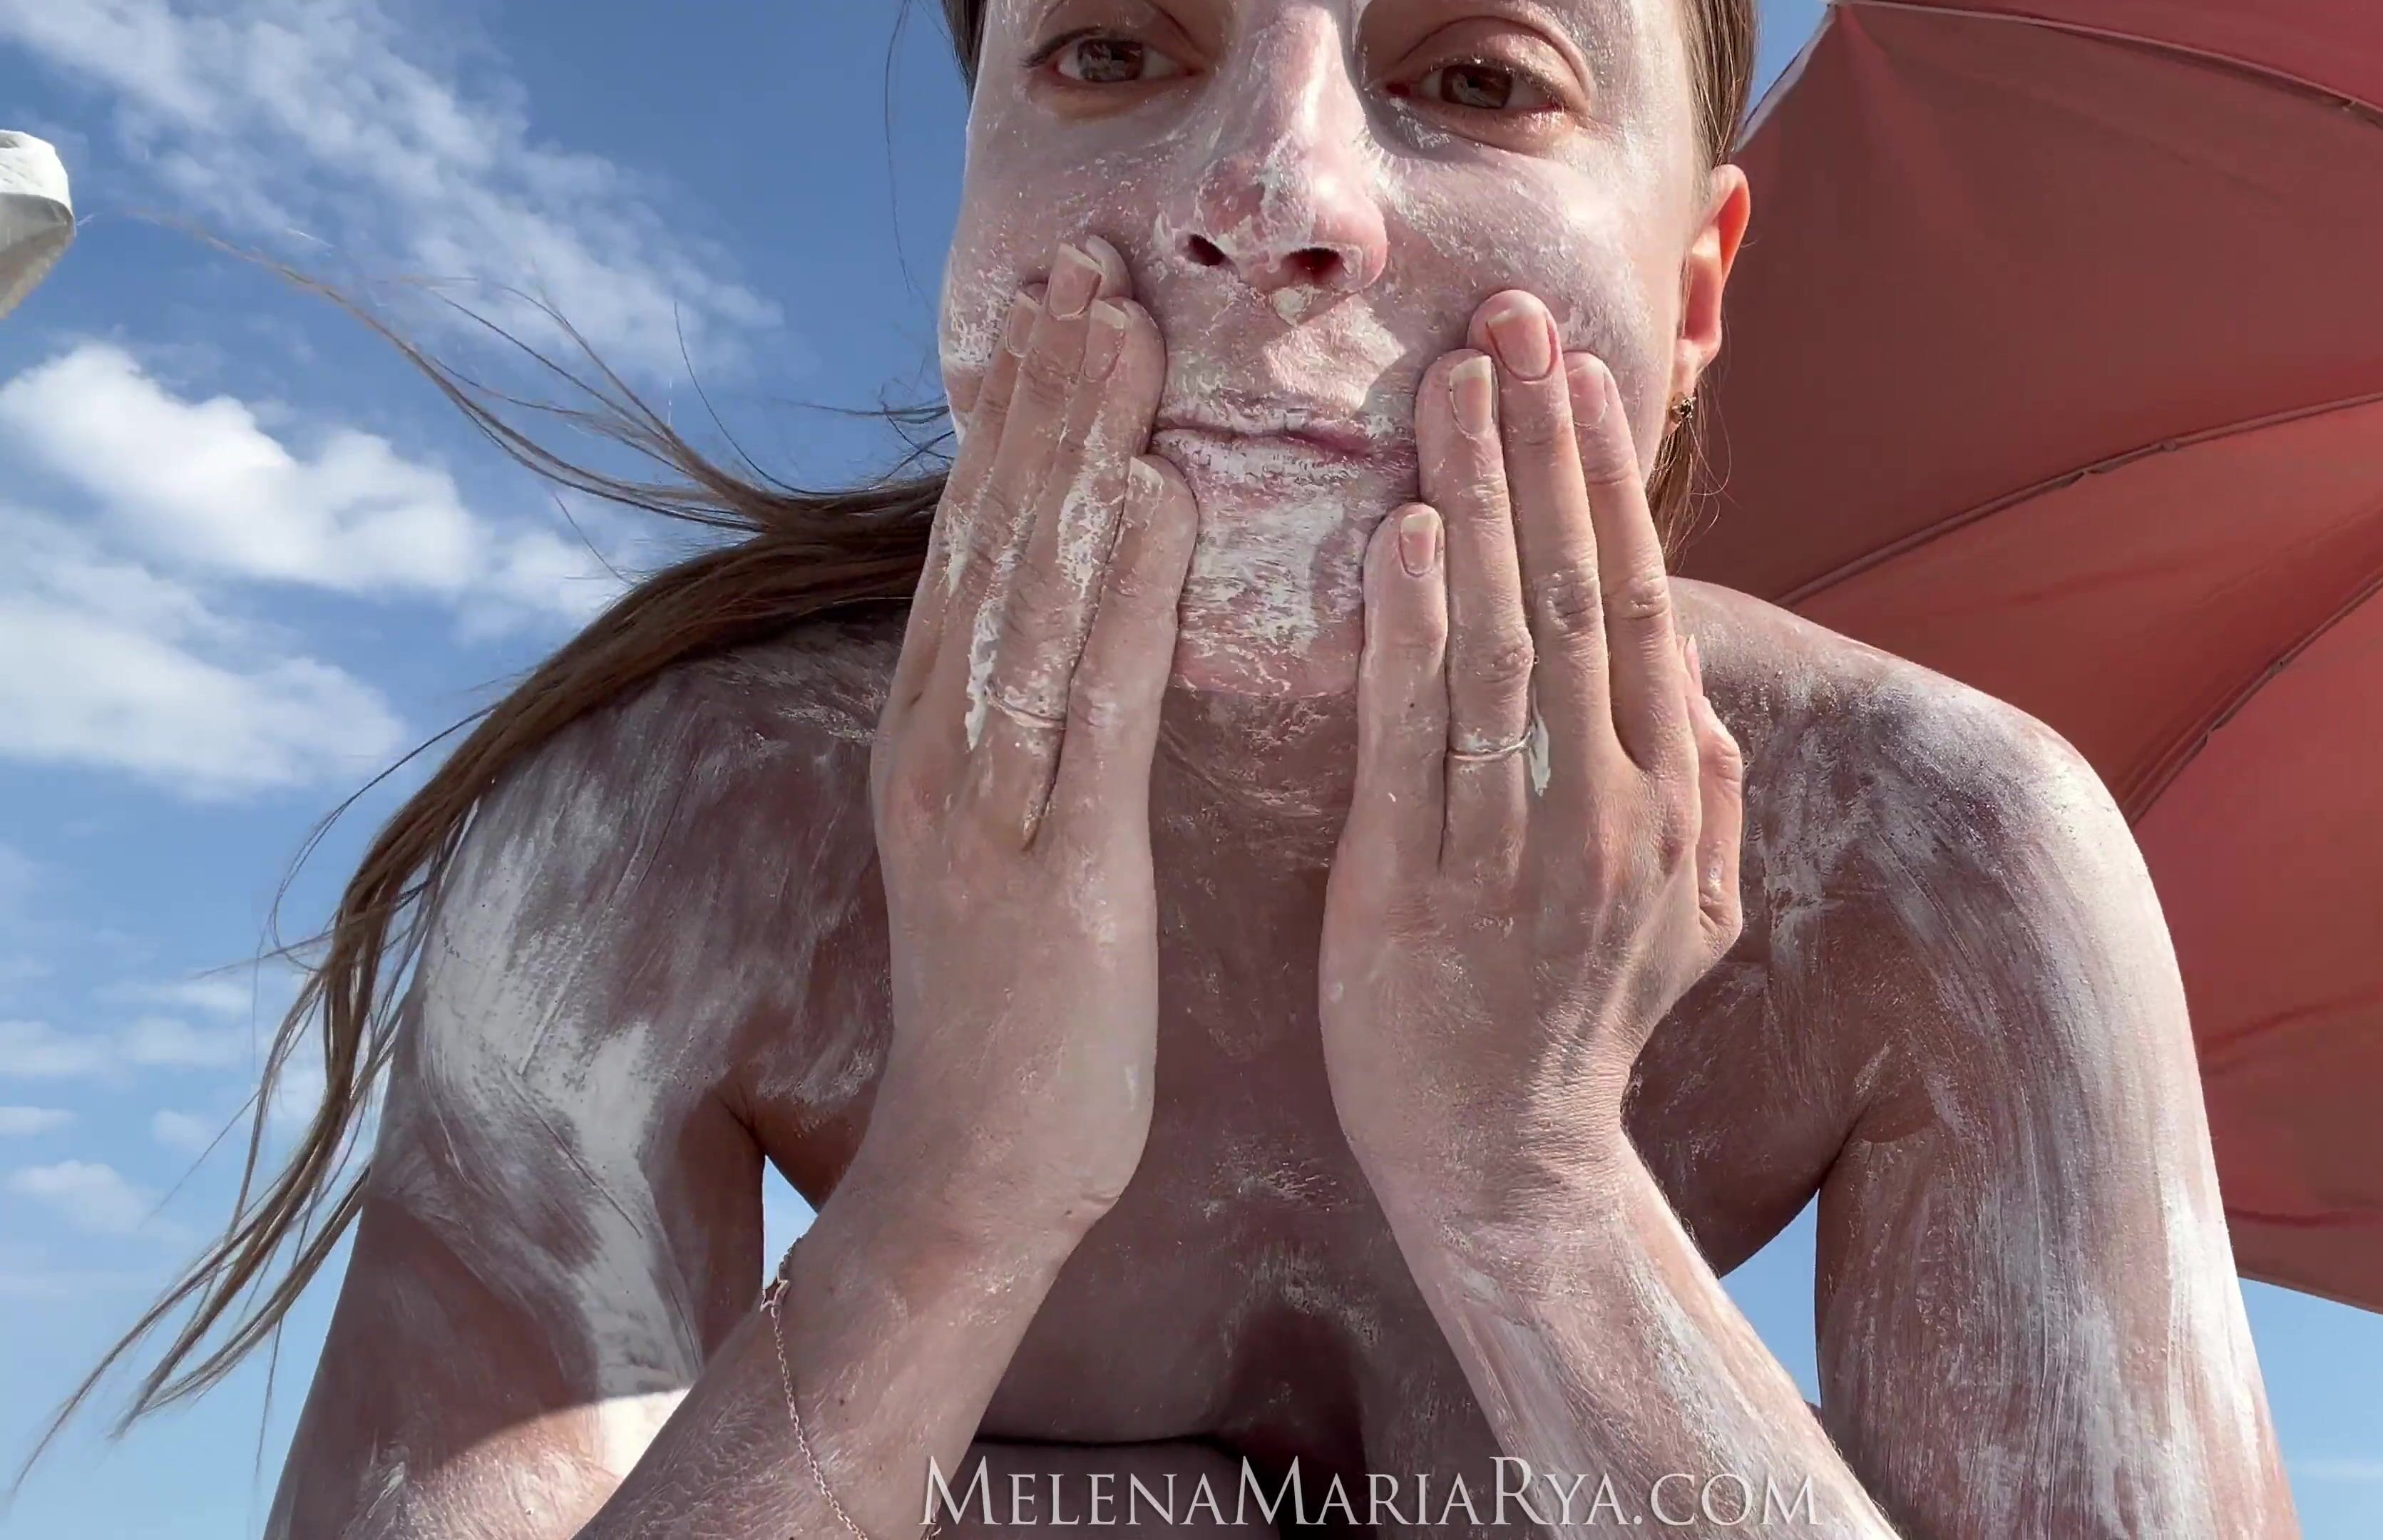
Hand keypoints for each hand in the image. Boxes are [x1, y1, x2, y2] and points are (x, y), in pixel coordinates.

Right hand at [861, 236, 1196, 1243]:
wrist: (981, 1162)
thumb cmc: (1024, 1001)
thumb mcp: (1016, 837)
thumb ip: (1036, 724)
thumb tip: (1080, 610)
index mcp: (935, 736)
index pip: (976, 546)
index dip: (1013, 420)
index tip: (1057, 307)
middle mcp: (939, 747)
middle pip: (991, 540)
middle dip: (1038, 399)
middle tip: (1082, 269)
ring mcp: (984, 805)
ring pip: (1030, 595)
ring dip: (1073, 454)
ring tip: (1117, 334)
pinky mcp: (1051, 870)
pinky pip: (1090, 709)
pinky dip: (1122, 598)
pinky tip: (1162, 501)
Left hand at [1318, 290, 1745, 1222]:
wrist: (1508, 1165)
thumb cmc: (1586, 1027)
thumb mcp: (1698, 920)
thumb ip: (1713, 794)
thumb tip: (1700, 680)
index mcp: (1670, 799)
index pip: (1642, 603)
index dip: (1608, 480)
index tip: (1577, 372)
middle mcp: (1606, 810)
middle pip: (1578, 592)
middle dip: (1544, 446)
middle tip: (1510, 319)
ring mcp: (1514, 849)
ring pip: (1502, 642)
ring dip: (1481, 499)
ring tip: (1452, 383)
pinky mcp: (1413, 889)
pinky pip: (1416, 741)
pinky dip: (1416, 633)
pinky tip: (1407, 536)